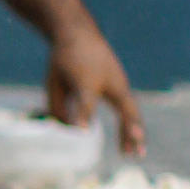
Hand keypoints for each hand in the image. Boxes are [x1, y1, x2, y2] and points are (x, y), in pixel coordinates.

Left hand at [44, 27, 145, 159]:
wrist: (78, 34)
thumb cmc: (65, 60)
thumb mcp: (56, 82)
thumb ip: (58, 107)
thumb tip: (66, 133)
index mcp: (87, 78)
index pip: (86, 100)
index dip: (83, 115)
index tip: (82, 132)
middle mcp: (109, 81)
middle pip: (123, 108)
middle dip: (128, 131)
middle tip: (134, 152)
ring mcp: (119, 83)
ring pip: (130, 111)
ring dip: (132, 133)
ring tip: (134, 154)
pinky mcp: (120, 86)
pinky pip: (127, 109)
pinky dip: (129, 125)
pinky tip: (128, 144)